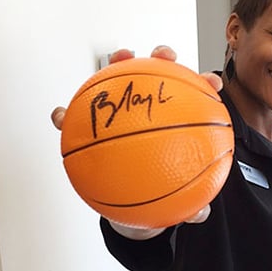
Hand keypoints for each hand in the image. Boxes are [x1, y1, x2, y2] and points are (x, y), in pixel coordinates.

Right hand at [51, 45, 217, 238]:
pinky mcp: (93, 124)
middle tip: (166, 56)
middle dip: (164, 56)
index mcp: (176, 118)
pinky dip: (66, 114)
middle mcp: (152, 107)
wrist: (129, 197)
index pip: (195, 96)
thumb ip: (189, 203)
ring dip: (118, 63)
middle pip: (161, 73)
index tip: (212, 82)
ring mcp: (123, 111)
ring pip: (120, 79)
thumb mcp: (175, 199)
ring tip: (119, 57)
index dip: (204, 84)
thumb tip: (201, 214)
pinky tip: (59, 115)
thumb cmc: (156, 184)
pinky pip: (77, 117)